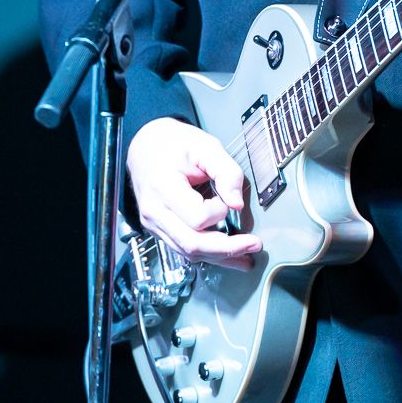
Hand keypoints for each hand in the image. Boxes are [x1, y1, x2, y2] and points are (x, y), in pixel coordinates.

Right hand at [127, 116, 258, 268]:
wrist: (146, 147)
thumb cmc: (175, 144)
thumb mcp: (206, 147)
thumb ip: (226, 172)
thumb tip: (237, 203)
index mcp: (163, 186)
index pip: (197, 217)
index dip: (219, 212)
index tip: (227, 200)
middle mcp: (154, 210)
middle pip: (192, 244)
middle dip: (227, 249)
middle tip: (254, 245)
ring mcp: (154, 223)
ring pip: (188, 252)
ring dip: (220, 257)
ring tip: (246, 256)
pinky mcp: (159, 229)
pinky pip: (183, 248)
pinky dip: (207, 254)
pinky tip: (227, 256)